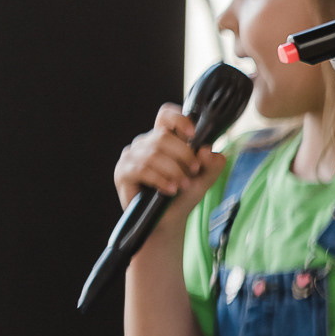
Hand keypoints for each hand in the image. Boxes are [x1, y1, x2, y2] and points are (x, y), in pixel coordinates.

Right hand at [114, 104, 226, 227]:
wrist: (168, 221)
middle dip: (183, 155)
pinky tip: (170, 189)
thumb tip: (207, 150)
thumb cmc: (183, 195)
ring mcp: (131, 156)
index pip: (166, 115)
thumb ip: (212, 164)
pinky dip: (160, 179)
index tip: (193, 134)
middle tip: (193, 172)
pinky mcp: (122, 172)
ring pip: (153, 153)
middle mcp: (146, 143)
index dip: (179, 120)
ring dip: (173, 170)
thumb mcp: (204, 179)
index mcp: (164, 138)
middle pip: (163, 136)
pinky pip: (141, 169)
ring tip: (183, 185)